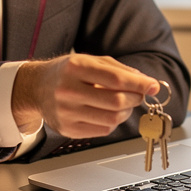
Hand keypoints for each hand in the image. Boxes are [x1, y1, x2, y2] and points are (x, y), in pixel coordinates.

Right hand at [11, 54, 159, 138]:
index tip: (154, 86)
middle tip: (139, 95)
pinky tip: (108, 113)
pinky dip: (113, 122)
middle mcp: (68, 90)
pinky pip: (102, 130)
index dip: (139, 84)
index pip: (115, 79)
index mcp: (75, 67)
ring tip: (124, 104)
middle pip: (116, 102)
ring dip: (126, 112)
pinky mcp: (67, 129)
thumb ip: (118, 69)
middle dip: (135, 99)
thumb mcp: (90, 60)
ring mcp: (66, 112)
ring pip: (112, 119)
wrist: (37, 88)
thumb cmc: (67, 72)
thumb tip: (146, 82)